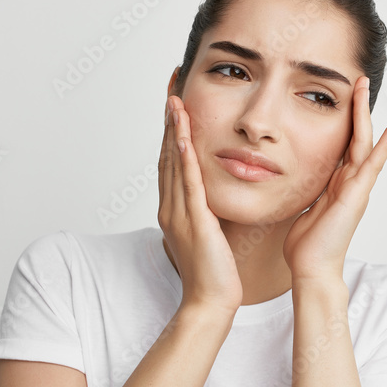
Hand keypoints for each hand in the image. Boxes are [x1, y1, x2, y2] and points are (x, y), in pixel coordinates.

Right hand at [158, 93, 242, 315]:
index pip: (173, 159)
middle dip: (170, 119)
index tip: (177, 99)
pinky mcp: (193, 221)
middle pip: (168, 153)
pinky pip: (188, 183)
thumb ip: (210, 210)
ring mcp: (179, 213)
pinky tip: (185, 135)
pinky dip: (184, 157)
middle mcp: (172, 206)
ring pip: (174, 163)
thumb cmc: (215, 271)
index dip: (174, 128)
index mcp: (176, 207)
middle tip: (172, 85)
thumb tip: (218, 193)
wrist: (210, 301)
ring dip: (174, 129)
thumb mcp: (212, 231)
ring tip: (175, 98)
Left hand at [282, 76, 386, 281]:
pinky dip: (384, 147)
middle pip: (358, 136)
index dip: (347, 119)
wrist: (312, 268)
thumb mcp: (302, 206)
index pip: (344, 143)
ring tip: (366, 87)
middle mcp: (350, 182)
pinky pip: (372, 166)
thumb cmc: (305, 244)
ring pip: (364, 143)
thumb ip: (304, 190)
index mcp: (337, 183)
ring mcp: (357, 188)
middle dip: (358, 107)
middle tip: (360, 80)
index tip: (345, 95)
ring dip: (366, 114)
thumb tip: (291, 176)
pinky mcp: (356, 196)